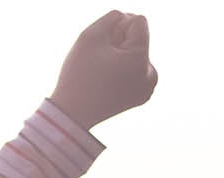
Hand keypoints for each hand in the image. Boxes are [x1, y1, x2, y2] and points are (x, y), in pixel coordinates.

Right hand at [49, 10, 158, 132]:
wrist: (71, 115)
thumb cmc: (78, 75)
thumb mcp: (91, 35)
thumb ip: (113, 17)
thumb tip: (129, 21)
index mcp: (141, 60)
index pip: (138, 21)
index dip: (116, 28)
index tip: (102, 49)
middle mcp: (151, 75)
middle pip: (139, 38)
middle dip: (119, 43)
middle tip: (99, 65)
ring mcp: (148, 87)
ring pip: (136, 53)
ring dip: (120, 55)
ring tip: (103, 74)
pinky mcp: (143, 96)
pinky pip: (136, 69)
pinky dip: (122, 69)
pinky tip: (108, 83)